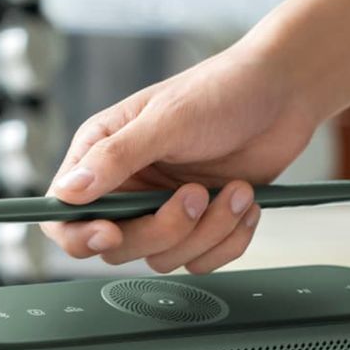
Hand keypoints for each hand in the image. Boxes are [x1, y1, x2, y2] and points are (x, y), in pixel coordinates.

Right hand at [40, 39, 320, 273]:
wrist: (285, 93)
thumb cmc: (223, 90)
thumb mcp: (167, 119)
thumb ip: (116, 156)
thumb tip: (68, 192)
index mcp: (102, 155)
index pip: (64, 214)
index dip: (79, 235)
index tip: (112, 232)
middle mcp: (129, 186)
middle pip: (117, 246)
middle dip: (163, 229)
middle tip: (196, 194)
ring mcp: (164, 208)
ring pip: (164, 257)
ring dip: (206, 232)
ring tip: (235, 191)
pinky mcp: (201, 223)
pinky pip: (201, 259)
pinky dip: (229, 239)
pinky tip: (246, 202)